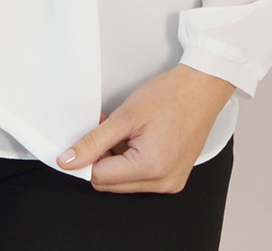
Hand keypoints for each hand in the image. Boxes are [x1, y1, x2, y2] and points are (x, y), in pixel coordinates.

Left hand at [56, 64, 236, 192]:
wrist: (203, 88)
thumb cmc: (170, 96)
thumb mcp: (125, 116)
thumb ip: (93, 141)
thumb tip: (68, 161)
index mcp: (150, 168)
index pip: (99, 177)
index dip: (86, 158)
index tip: (83, 140)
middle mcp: (163, 183)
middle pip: (111, 184)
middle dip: (102, 159)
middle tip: (106, 129)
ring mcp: (171, 183)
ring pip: (125, 182)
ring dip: (116, 160)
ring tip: (124, 131)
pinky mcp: (175, 178)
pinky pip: (141, 178)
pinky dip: (132, 161)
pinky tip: (136, 138)